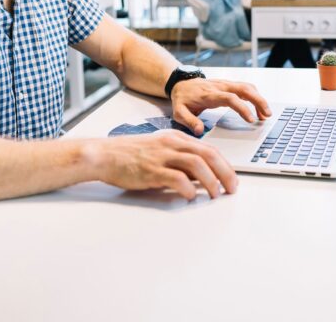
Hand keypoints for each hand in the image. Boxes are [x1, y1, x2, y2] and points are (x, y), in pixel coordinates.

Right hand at [98, 131, 236, 199]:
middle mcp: (172, 144)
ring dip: (210, 181)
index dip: (225, 165)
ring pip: (197, 164)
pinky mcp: (151, 170)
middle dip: (225, 173)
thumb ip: (179, 161)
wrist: (104, 155)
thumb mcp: (160, 150)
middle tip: (231, 188)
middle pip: (208, 155)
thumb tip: (200, 178)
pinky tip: (190, 196)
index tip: (231, 178)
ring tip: (215, 194)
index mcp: (175, 139)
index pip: (209, 149)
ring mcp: (162, 156)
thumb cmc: (129, 154)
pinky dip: (187, 188)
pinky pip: (176, 178)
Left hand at [170, 78, 271, 135]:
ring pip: (247, 87)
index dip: (242, 108)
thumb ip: (189, 121)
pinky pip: (246, 87)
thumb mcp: (179, 112)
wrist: (181, 83)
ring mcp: (226, 84)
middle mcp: (220, 87)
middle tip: (267, 115)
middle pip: (244, 89)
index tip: (251, 119)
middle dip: (258, 101)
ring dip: (259, 99)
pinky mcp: (229, 85)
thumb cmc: (182, 99)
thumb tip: (200, 131)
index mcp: (209, 94)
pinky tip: (259, 108)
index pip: (230, 98)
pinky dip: (255, 96)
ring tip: (266, 114)